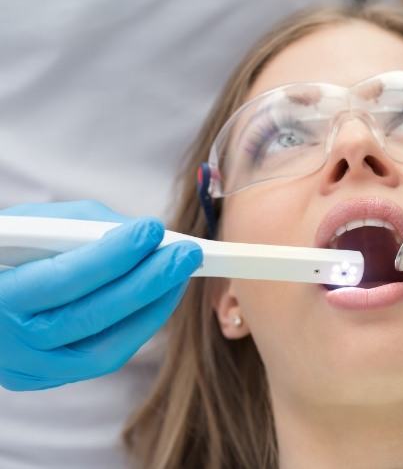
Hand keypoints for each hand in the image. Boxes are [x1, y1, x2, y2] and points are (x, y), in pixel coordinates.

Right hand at [0, 200, 201, 389]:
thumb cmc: (11, 251)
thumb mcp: (33, 227)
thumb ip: (85, 228)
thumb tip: (143, 236)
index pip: (60, 280)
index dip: (111, 255)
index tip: (153, 229)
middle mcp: (10, 344)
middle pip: (90, 317)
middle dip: (147, 281)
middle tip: (186, 253)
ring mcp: (32, 367)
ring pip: (105, 347)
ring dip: (153, 306)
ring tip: (181, 273)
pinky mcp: (52, 374)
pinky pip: (106, 355)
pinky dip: (139, 325)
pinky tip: (162, 297)